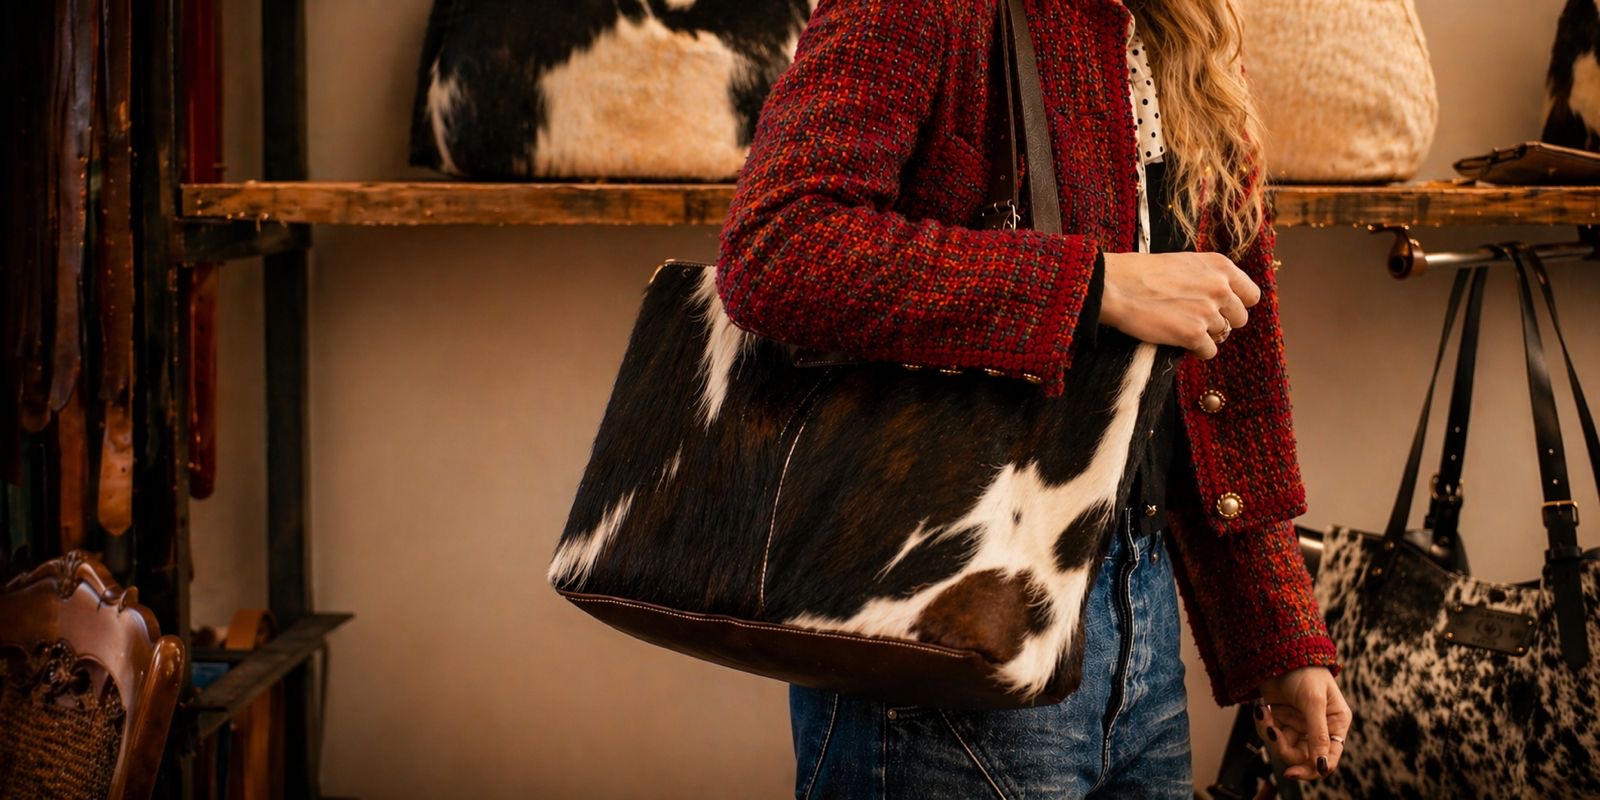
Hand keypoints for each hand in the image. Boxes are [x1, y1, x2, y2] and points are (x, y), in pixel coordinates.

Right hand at [1099, 251, 1260, 359]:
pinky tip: (1180, 341)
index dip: (1237, 304)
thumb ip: (1205, 277)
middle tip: (1198, 320)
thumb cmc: (1139, 272)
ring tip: (1182, 328)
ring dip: (1205, 335)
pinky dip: (1196, 350)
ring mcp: (1208, 312)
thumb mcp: (1182, 262)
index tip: (1223, 308)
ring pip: (1223, 334)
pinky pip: (1209, 351)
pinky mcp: (1194, 334)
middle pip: (1240, 317)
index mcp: (1219, 266)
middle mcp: (1220, 287)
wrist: (1115, 286)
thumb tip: (1215, 295)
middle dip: (1222, 321)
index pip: (1251, 294)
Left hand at [1253, 667, 1351, 780]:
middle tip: (1278, 754)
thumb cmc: (1304, 671)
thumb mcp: (1313, 702)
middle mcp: (1320, 727)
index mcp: (1337, 722)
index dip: (1315, 769)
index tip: (1294, 772)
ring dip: (1272, 735)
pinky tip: (1261, 709)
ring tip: (1264, 715)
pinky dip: (1264, 725)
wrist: (1278, 650)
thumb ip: (1318, 734)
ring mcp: (1299, 725)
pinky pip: (1272, 735)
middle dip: (1288, 753)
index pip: (1330, 755)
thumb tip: (1322, 767)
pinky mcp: (1281, 720)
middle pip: (1306, 757)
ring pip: (1286, 748)